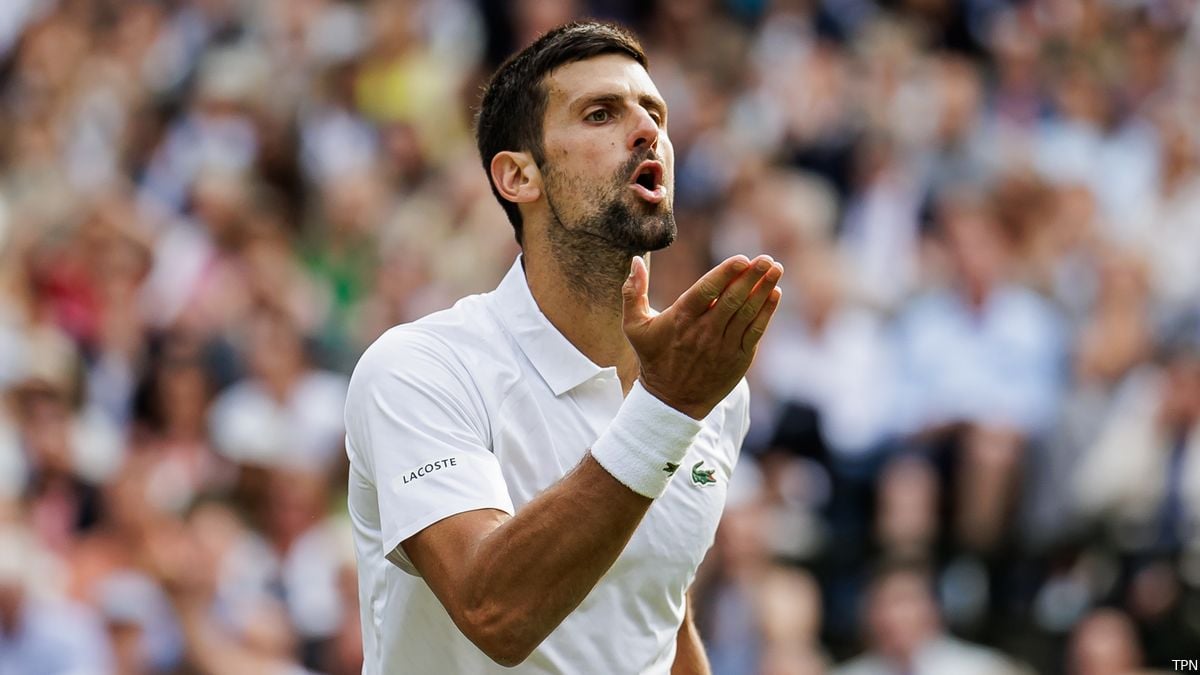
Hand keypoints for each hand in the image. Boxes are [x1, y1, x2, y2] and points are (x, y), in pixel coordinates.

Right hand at [622, 254, 782, 418]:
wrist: (671, 401)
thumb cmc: (653, 358)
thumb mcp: (634, 327)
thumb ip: (633, 293)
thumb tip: (636, 261)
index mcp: (681, 319)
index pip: (707, 290)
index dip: (726, 273)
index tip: (742, 258)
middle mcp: (704, 331)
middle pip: (732, 298)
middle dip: (752, 276)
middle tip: (766, 259)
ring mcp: (723, 346)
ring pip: (747, 312)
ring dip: (764, 289)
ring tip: (776, 269)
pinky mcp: (738, 359)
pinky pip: (755, 331)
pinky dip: (766, 312)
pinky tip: (774, 293)